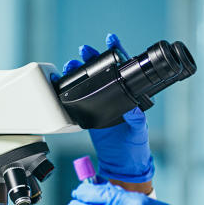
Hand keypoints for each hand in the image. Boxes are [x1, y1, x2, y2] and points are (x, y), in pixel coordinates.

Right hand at [63, 34, 154, 184]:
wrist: (122, 164)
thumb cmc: (135, 147)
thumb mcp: (139, 132)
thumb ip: (137, 121)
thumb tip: (133, 110)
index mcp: (129, 95)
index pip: (124, 69)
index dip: (118, 52)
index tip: (111, 40)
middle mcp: (114, 96)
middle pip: (102, 71)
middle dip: (93, 57)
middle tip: (85, 50)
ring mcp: (100, 104)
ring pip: (89, 82)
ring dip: (79, 70)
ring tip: (72, 64)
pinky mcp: (88, 114)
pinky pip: (78, 98)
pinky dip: (70, 88)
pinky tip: (64, 81)